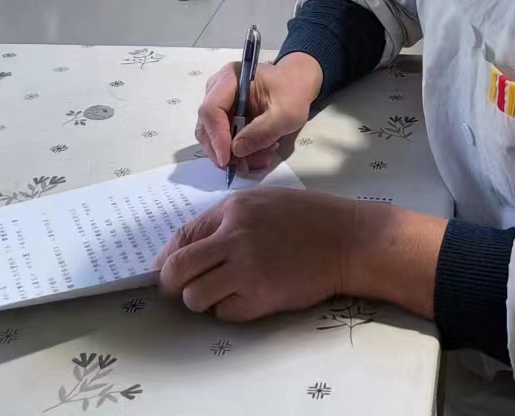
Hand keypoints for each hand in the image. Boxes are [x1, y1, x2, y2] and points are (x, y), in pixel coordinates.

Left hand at [152, 189, 357, 320]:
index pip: (181, 236)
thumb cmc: (309, 218)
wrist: (349, 240)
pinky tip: (250, 296)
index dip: (166, 259)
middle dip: (172, 284)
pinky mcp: (260, 297)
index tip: (164, 272)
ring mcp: (246, 269)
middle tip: (183, 289)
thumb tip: (189, 249)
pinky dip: (230, 309)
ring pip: (194, 297)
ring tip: (223, 292)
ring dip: (202, 299)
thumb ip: (226, 221)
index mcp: (233, 210)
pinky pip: (224, 313)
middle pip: (176, 270)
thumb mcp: (263, 202)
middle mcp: (234, 237)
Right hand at [194, 54, 321, 174]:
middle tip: (245, 166)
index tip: (228, 160)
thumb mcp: (286, 114)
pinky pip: (222, 138)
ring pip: (212, 136)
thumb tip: (236, 151)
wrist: (297, 84)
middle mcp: (217, 89)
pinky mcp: (224, 116)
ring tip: (259, 159)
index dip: (217, 137)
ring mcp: (219, 103)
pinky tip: (257, 154)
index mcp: (230, 78)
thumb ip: (263, 131)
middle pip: (207, 126)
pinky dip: (237, 151)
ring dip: (232, 154)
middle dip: (223, 150)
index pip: (211, 110)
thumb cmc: (293, 92)